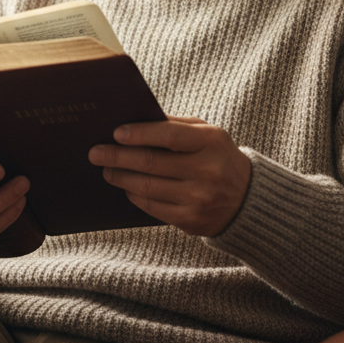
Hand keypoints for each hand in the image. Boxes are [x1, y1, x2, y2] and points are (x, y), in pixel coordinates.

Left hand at [88, 116, 250, 236]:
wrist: (248, 199)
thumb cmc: (218, 156)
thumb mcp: (207, 134)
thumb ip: (175, 125)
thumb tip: (134, 121)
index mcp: (211, 143)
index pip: (169, 136)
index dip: (140, 134)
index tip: (115, 133)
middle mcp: (207, 172)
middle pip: (152, 163)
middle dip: (118, 157)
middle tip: (95, 152)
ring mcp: (199, 199)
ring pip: (148, 187)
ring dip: (120, 177)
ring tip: (106, 169)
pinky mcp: (190, 221)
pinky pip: (152, 207)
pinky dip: (134, 195)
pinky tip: (125, 186)